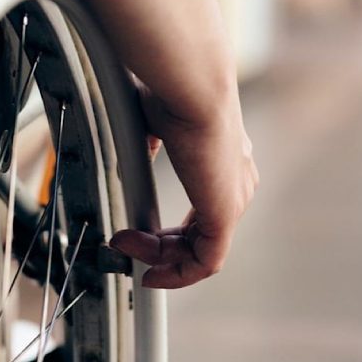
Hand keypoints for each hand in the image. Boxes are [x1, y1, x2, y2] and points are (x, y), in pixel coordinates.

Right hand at [110, 85, 257, 288]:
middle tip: (125, 242)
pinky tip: (150, 271)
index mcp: (225, 160)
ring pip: (200, 250)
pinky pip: (206, 262)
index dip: (171, 230)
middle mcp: (236, 182)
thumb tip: (136, 155)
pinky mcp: (226, 214)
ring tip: (125, 246)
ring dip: (158, 257)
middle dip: (159, 247)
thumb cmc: (174, 92)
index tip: (137, 231)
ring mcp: (234, 200)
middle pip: (201, 236)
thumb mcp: (156, 123)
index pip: (204, 211)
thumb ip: (150, 144)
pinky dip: (177, 274)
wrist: (193, 88)